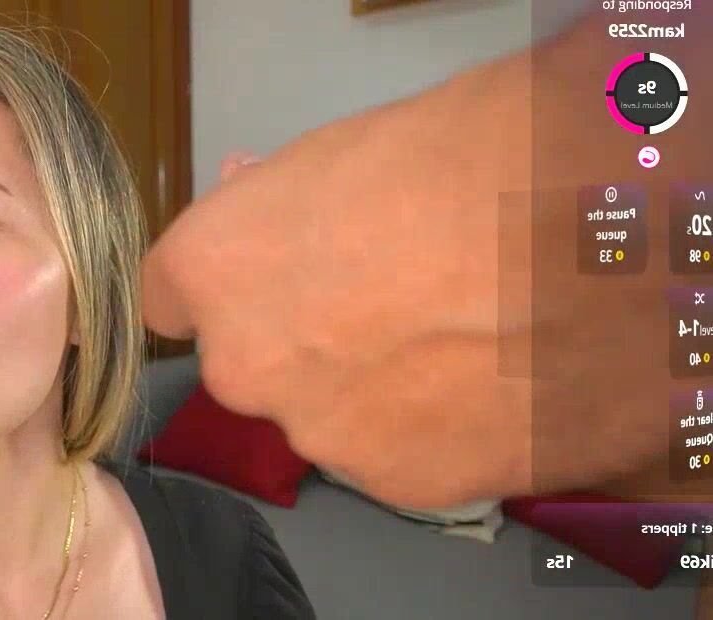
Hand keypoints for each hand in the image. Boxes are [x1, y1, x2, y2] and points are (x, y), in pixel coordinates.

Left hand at [143, 79, 531, 507]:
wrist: (570, 240)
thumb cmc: (448, 161)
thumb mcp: (337, 157)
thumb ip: (277, 205)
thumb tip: (253, 196)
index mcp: (211, 274)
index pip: (168, 295)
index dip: (220, 283)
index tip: (256, 277)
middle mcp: (242, 368)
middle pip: (252, 362)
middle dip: (299, 340)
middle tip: (386, 303)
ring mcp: (317, 434)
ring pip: (329, 414)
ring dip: (370, 389)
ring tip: (461, 342)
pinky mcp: (396, 483)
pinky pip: (399, 451)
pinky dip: (433, 428)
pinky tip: (488, 385)